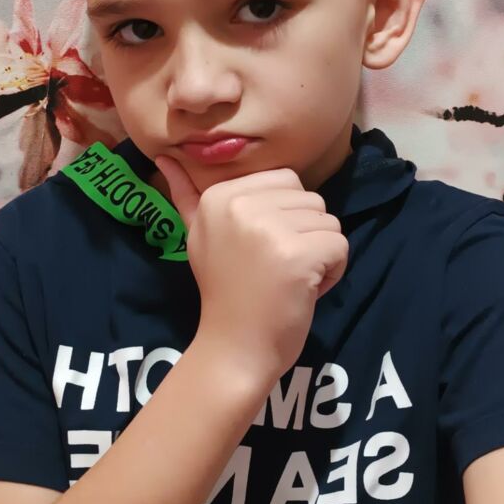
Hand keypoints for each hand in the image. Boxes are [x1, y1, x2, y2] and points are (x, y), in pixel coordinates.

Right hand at [154, 154, 348, 383]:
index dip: (284, 216)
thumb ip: (185, 194)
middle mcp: (241, 205)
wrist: (234, 347)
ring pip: (328, 222)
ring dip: (320, 252)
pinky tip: (305, 289)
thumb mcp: (198, 236)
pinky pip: (339, 245)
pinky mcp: (297, 255)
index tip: (261, 249)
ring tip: (289, 278)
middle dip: (304, 233)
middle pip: (310, 199)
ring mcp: (269, 229)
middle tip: (276, 267)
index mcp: (219, 196)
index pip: (286, 180)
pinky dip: (332, 271)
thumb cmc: (223, 289)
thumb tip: (164, 156)